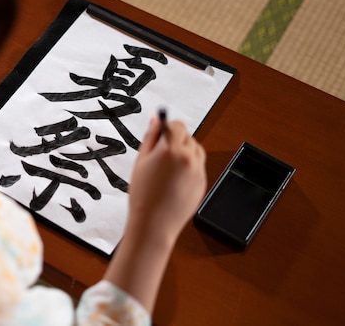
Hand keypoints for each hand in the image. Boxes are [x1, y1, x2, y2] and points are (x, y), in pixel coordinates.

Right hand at [126, 115, 206, 243]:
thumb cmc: (143, 195)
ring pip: (196, 150)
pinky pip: (198, 167)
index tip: (162, 134)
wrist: (154, 224)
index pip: (178, 125)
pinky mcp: (203, 183)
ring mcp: (198, 171)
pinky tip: (174, 181)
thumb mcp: (141, 161)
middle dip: (176, 141)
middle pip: (188, 137)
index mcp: (171, 150)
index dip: (169, 127)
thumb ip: (151, 137)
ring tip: (168, 169)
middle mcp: (188, 158)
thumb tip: (156, 119)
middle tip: (161, 156)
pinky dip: (189, 168)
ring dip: (185, 153)